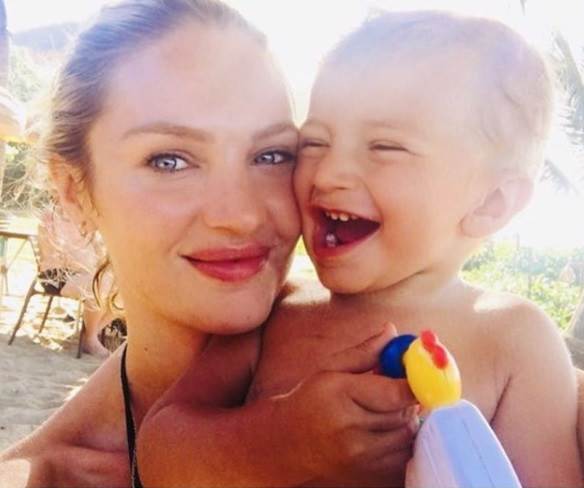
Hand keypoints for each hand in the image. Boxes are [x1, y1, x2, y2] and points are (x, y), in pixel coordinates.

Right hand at [273, 325, 418, 484]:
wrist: (284, 443)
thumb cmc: (308, 400)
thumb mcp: (329, 368)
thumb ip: (364, 352)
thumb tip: (392, 331)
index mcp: (340, 394)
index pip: (395, 392)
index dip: (415, 382)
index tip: (420, 373)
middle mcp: (350, 428)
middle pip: (405, 413)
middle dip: (408, 399)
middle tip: (398, 389)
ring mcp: (359, 455)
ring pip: (407, 434)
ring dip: (406, 420)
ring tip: (387, 409)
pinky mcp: (367, 472)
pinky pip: (402, 455)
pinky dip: (402, 440)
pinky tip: (385, 429)